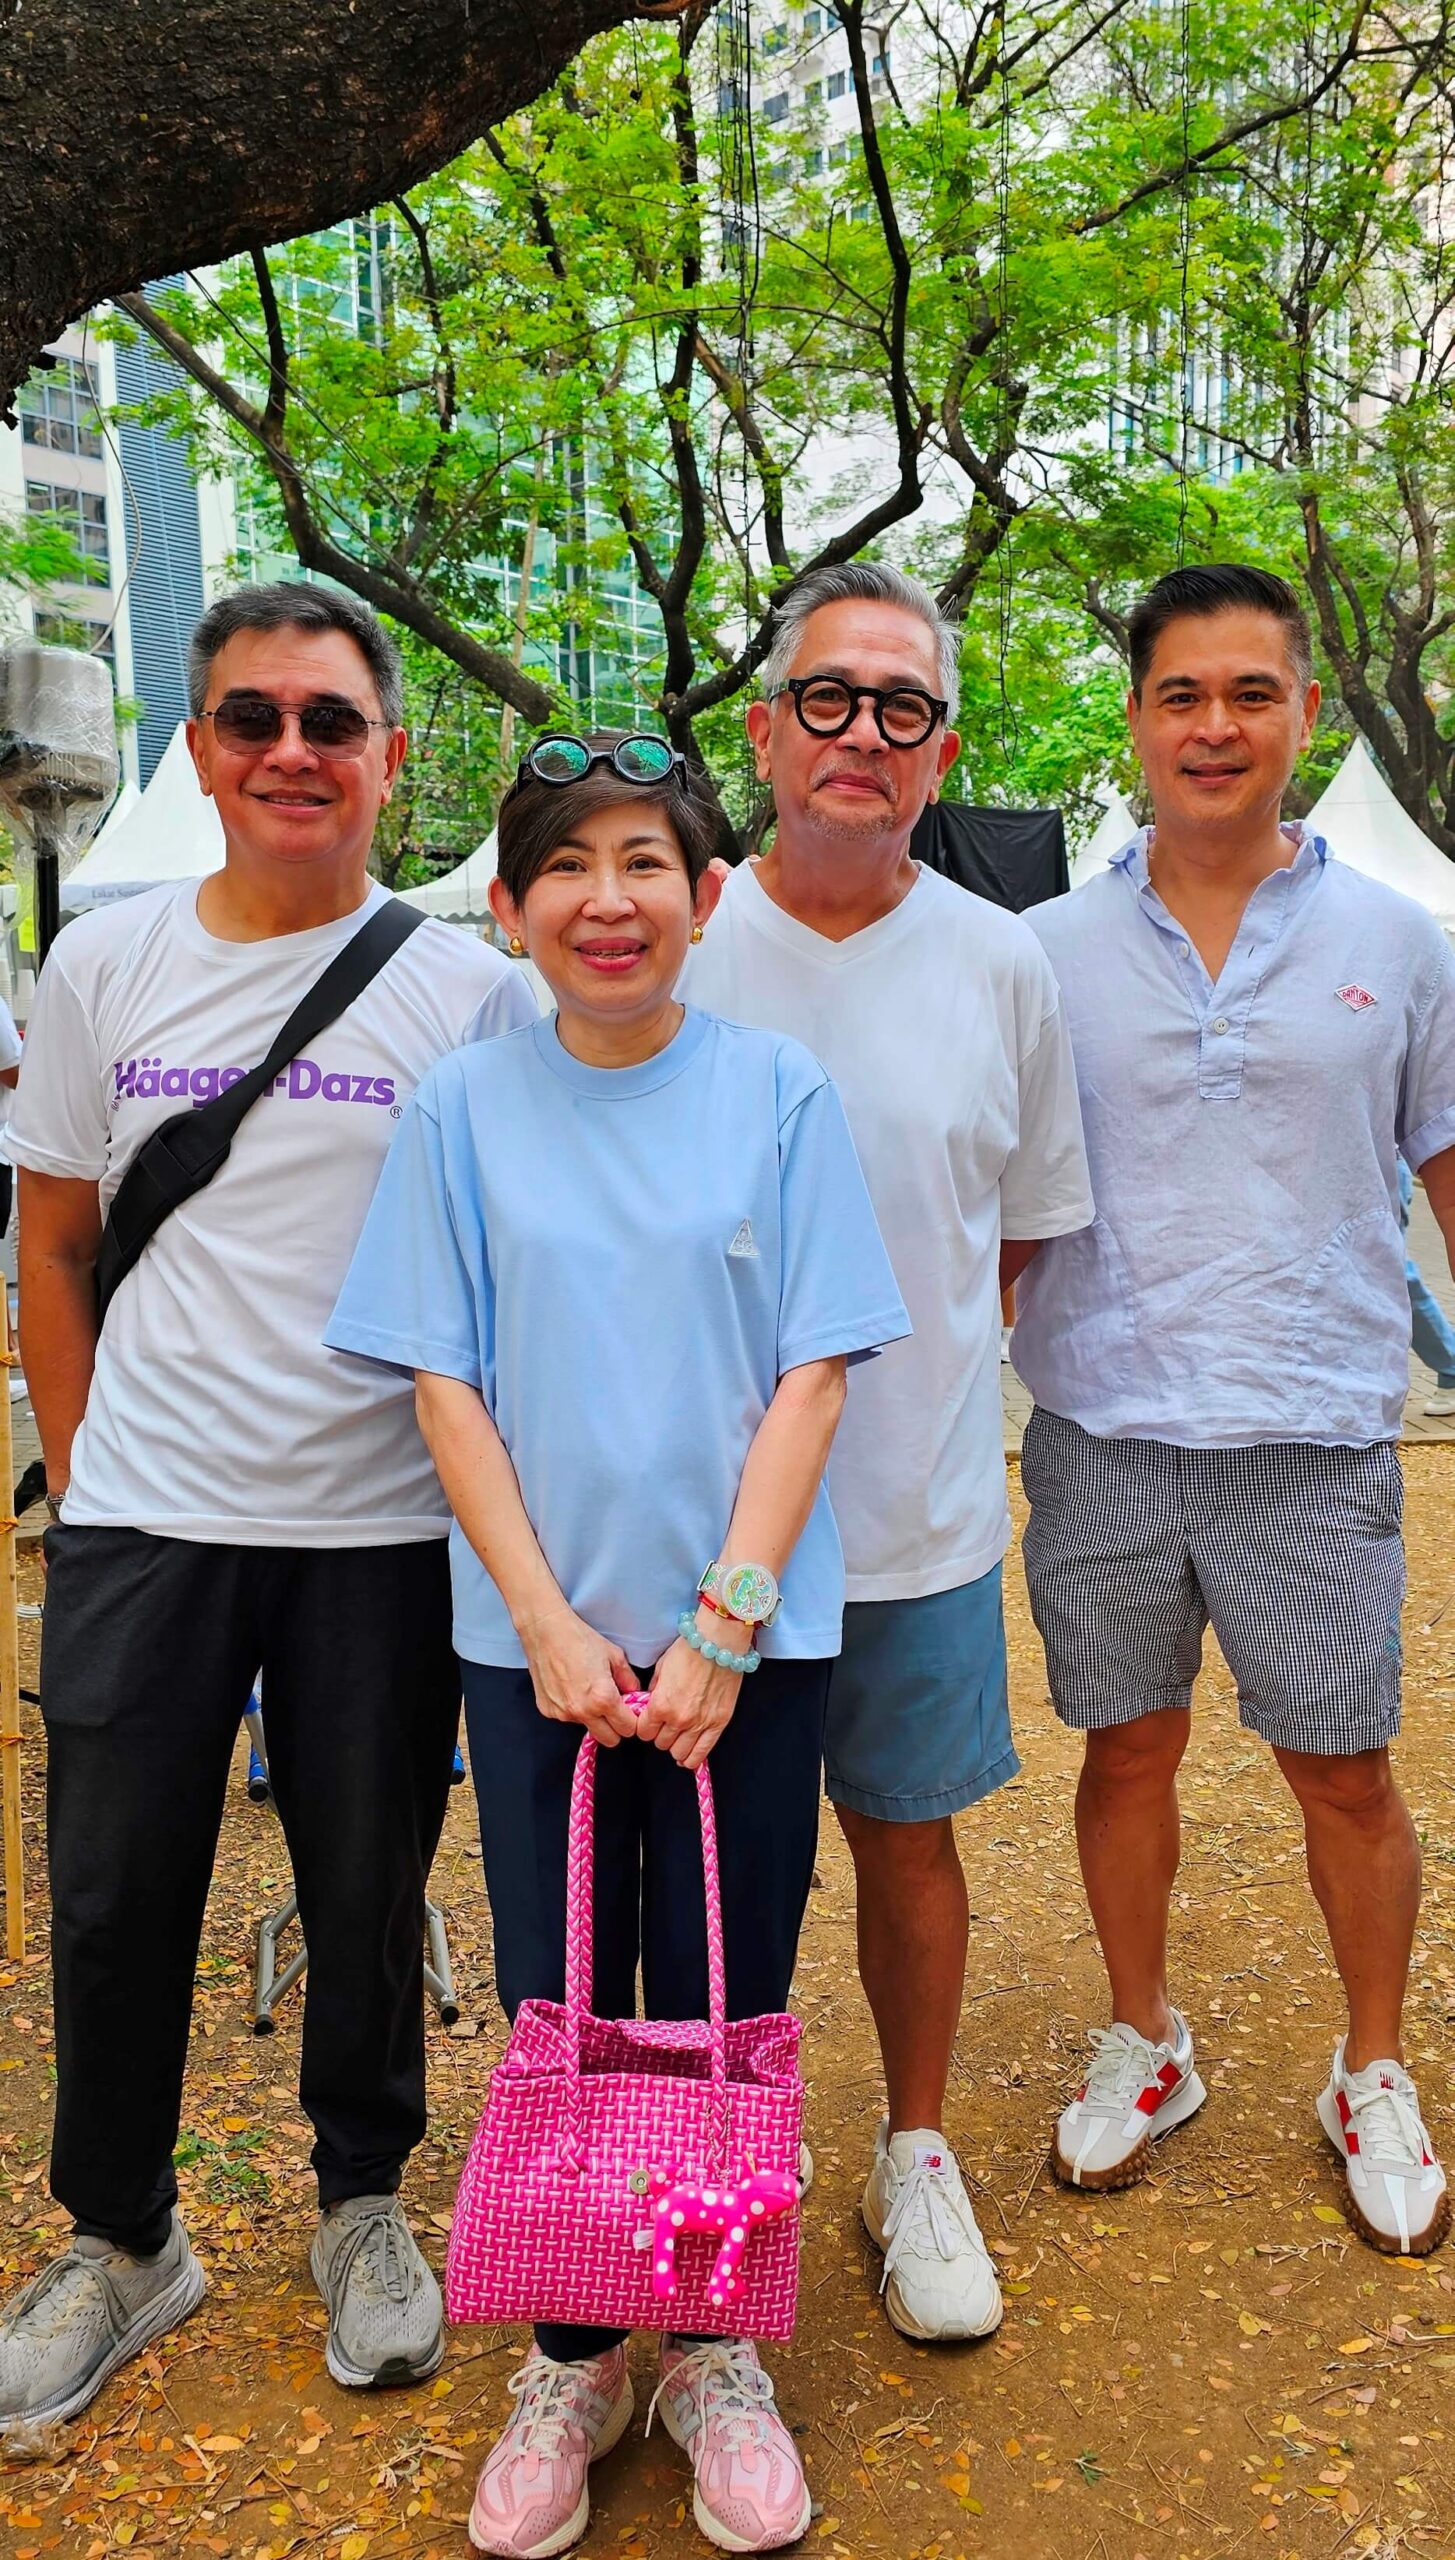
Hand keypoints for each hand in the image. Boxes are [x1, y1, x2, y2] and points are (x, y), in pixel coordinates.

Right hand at [519, 1604, 639, 1746]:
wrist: (546, 1631)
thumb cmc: (580, 1639)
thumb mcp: (614, 1656)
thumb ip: (629, 1680)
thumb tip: (634, 1693)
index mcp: (603, 1699)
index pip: (627, 1729)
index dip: (631, 1720)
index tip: (628, 1711)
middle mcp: (583, 1711)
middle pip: (609, 1740)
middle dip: (615, 1727)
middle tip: (613, 1708)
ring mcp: (563, 1713)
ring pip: (587, 1728)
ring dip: (592, 1718)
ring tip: (588, 1691)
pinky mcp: (548, 1711)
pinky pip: (568, 1718)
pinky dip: (573, 1709)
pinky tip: (570, 1688)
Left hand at [637, 1622, 743, 1769]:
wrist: (719, 1642)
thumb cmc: (689, 1650)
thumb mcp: (661, 1668)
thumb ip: (654, 1691)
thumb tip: (650, 1704)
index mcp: (660, 1705)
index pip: (644, 1732)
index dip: (645, 1727)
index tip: (649, 1721)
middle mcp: (679, 1719)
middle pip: (660, 1744)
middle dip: (660, 1735)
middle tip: (665, 1725)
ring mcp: (700, 1724)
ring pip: (679, 1753)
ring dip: (675, 1746)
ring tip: (678, 1737)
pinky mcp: (719, 1724)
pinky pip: (702, 1753)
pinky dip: (692, 1759)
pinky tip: (687, 1758)